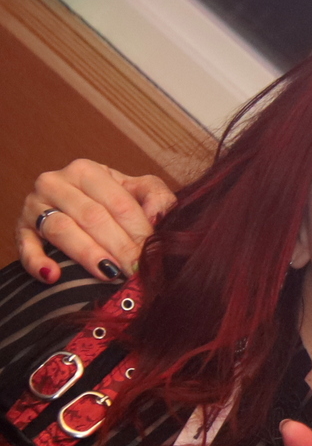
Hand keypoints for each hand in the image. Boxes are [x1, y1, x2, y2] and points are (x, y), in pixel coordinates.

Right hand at [16, 160, 175, 282]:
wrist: (74, 201)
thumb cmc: (112, 198)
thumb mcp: (138, 190)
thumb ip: (156, 198)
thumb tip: (157, 220)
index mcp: (87, 170)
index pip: (118, 203)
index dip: (137, 230)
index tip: (152, 254)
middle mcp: (56, 183)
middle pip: (92, 217)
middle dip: (118, 246)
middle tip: (135, 270)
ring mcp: (34, 205)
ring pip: (62, 230)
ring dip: (87, 254)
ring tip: (110, 274)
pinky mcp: (20, 228)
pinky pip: (26, 247)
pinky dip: (38, 262)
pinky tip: (54, 275)